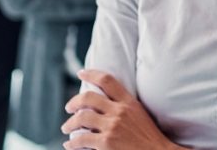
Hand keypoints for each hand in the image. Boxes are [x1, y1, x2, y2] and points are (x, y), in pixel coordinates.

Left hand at [62, 70, 181, 149]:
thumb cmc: (150, 138)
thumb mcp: (140, 115)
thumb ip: (124, 107)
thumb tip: (104, 105)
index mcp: (129, 102)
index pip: (107, 80)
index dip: (91, 74)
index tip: (81, 73)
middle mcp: (119, 111)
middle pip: (88, 98)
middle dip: (74, 102)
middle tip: (69, 108)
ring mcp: (112, 127)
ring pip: (81, 118)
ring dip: (69, 123)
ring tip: (66, 128)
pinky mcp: (106, 143)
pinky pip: (81, 140)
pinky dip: (72, 143)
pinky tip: (69, 145)